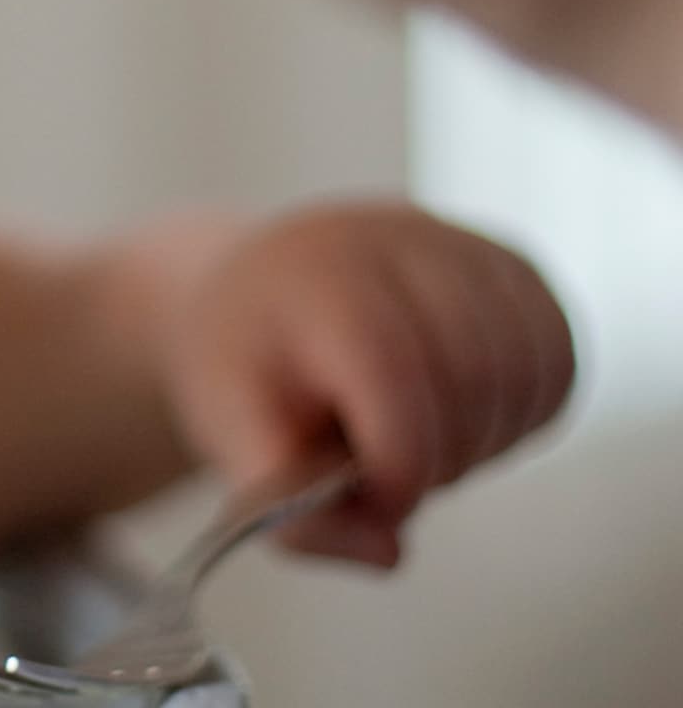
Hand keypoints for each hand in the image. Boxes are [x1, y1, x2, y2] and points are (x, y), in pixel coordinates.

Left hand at [161, 205, 574, 567]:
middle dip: (440, 458)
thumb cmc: (247, 369)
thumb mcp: (234, 441)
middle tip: (384, 460)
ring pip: (526, 371)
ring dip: (486, 435)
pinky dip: (524, 405)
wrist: (252, 291)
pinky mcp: (506, 264)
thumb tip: (389, 551)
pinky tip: (463, 406)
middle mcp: (393, 240)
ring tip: (420, 430)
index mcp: (318, 280)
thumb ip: (291, 513)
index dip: (395, 474)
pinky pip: (556, 355)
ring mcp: (457, 243)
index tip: (365, 492)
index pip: (398, 389)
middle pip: (472, 383)